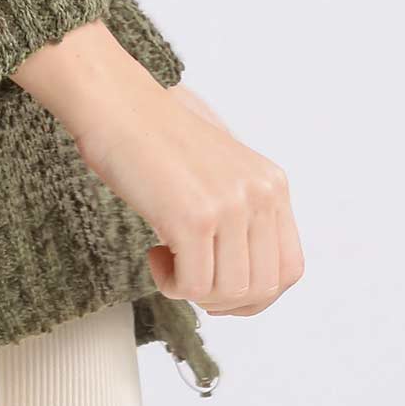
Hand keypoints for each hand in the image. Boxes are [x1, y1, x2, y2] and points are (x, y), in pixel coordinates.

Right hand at [11, 26, 303, 317]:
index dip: (256, 294)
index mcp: (272, 183)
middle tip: (188, 278)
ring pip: (229, 293)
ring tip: (167, 260)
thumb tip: (245, 277)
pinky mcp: (193, 218)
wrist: (115, 104)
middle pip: (262, 288)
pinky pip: (193, 286)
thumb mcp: (220, 169)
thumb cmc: (154, 136)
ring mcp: (229, 206)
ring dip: (194, 292)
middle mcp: (259, 194)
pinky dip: (171, 284)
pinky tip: (154, 254)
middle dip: (223, 300)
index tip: (221, 289)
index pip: (289, 268)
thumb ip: (242, 209)